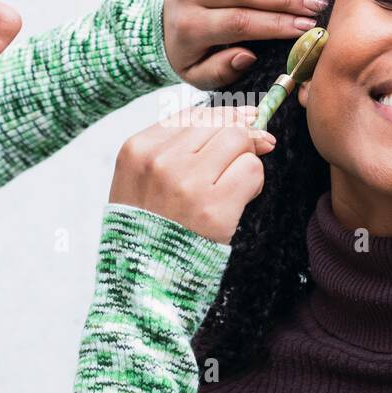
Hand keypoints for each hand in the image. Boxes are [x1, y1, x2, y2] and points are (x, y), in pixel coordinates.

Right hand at [109, 105, 274, 243]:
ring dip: (246, 160)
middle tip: (247, 156)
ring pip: (239, 140)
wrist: (143, 280)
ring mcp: (187, 184)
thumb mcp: (142, 180)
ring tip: (233, 186)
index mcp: (137, 150)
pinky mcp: (214, 210)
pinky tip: (239, 200)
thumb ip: (179, 146)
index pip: (192, 113)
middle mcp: (160, 162)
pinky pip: (252, 170)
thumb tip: (247, 120)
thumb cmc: (147, 226)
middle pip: (220, 123)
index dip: (223, 116)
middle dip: (240, 136)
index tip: (241, 124)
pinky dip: (254, 183)